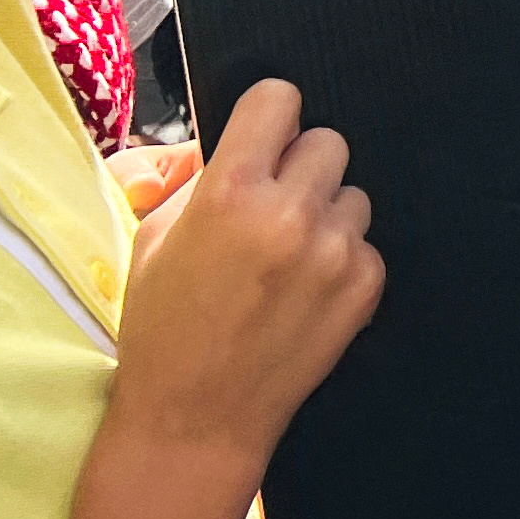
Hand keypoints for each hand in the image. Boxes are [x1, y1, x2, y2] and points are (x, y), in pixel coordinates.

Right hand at [106, 79, 382, 475]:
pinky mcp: (366, 285)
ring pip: (351, 192)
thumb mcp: (153, 240)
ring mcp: (336, 251)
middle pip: (326, 141)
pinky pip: (365, 241)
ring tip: (285, 255)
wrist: (196, 419)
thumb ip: (197, 178)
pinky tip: (304, 290)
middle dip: (298, 166)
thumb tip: (229, 141)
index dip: (268, 115)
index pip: (278, 99)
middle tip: (271, 203)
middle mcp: (290, 215)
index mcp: (229, 193)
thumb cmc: (161, 328)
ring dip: (324, 211)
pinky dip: (342, 256)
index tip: (262, 136)